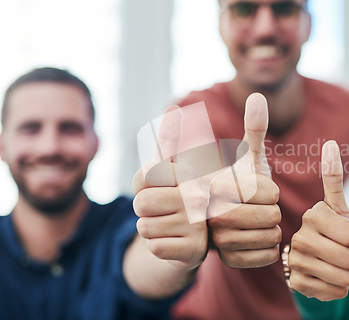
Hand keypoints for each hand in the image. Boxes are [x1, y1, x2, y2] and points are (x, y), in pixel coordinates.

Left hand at [132, 105, 207, 269]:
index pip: (145, 174)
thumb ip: (167, 140)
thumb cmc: (177, 197)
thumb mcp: (170, 169)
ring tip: (170, 226)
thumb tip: (174, 107)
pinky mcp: (194, 251)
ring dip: (151, 229)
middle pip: (141, 203)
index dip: (144, 184)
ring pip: (144, 227)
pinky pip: (154, 247)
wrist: (195, 237)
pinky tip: (174, 243)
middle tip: (163, 210)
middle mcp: (199, 197)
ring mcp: (198, 225)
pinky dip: (159, 247)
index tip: (161, 186)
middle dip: (144, 209)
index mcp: (191, 175)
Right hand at [208, 93, 281, 267]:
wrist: (216, 222)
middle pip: (270, 215)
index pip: (266, 191)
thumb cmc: (237, 187)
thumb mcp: (246, 160)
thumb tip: (258, 96)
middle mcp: (206, 210)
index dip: (270, 191)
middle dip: (273, 211)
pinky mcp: (221, 260)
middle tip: (262, 208)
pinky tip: (254, 240)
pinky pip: (265, 256)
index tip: (259, 190)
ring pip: (269, 237)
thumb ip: (254, 129)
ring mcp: (213, 238)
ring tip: (256, 224)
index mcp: (214, 182)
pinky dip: (267, 249)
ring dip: (271, 230)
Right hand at [288, 141, 348, 300]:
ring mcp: (296, 262)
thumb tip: (330, 143)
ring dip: (347, 274)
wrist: (310, 259)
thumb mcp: (336, 206)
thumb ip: (333, 177)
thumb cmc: (330, 230)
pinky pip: (336, 292)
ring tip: (333, 264)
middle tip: (341, 251)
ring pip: (346, 278)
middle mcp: (300, 238)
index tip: (342, 232)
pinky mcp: (297, 284)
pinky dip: (338, 288)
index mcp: (313, 216)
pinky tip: (325, 277)